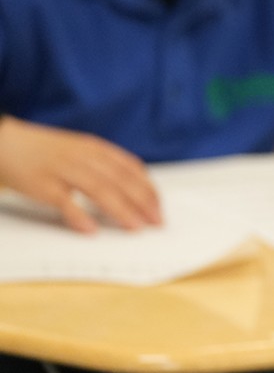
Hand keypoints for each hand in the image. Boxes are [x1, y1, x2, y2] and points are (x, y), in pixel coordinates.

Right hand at [0, 116, 161, 232]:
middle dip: (142, 202)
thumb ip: (107, 166)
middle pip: (119, 180)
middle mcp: (83, 156)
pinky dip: (78, 215)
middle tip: (155, 222)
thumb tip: (137, 189)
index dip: (148, 189)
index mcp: (95, 148)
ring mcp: (62, 169)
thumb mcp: (82, 151)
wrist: (5, 143)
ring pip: (98, 189)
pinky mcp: (42, 183)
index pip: (130, 168)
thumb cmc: (49, 153)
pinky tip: (91, 229)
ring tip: (134, 227)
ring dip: (120, 209)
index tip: (159, 208)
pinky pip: (63, 201)